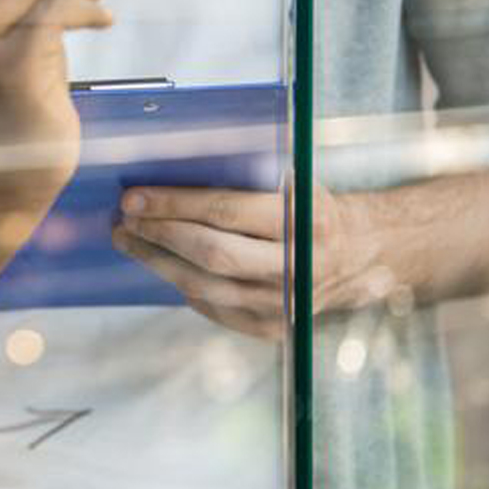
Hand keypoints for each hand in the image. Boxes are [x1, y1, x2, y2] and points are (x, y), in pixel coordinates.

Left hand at [113, 183, 382, 340]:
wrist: (364, 255)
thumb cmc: (314, 207)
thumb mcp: (296, 181)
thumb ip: (248, 174)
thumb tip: (175, 160)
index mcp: (305, 220)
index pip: (226, 212)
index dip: (174, 205)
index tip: (133, 198)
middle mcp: (297, 267)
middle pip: (211, 254)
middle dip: (159, 235)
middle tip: (125, 220)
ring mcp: (285, 304)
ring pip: (205, 287)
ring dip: (158, 263)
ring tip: (130, 241)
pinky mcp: (273, 328)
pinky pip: (214, 308)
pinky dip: (183, 285)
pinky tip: (163, 264)